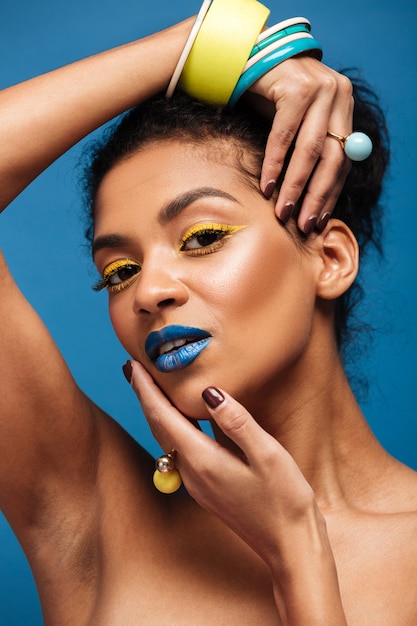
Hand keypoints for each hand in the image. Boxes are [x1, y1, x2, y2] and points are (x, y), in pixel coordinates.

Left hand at [130, 361, 322, 566]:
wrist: (290, 547)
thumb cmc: (285, 501)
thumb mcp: (268, 454)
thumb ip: (236, 421)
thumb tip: (207, 392)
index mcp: (203, 461)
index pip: (163, 417)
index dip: (146, 389)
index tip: (132, 365)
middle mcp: (192, 473)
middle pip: (158, 427)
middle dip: (143, 396)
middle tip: (131, 368)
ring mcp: (197, 484)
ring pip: (166, 439)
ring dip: (154, 411)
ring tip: (148, 387)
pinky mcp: (207, 488)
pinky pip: (179, 450)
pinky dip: (170, 427)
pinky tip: (179, 418)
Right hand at [249, 56, 352, 233]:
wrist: (246, 58)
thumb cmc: (270, 96)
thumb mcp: (296, 123)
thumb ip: (309, 148)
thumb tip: (313, 197)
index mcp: (343, 104)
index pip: (343, 158)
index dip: (331, 192)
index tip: (318, 219)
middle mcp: (338, 93)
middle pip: (332, 157)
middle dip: (316, 196)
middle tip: (303, 224)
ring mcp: (320, 87)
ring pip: (310, 150)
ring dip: (295, 186)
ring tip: (284, 211)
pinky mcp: (296, 86)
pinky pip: (285, 136)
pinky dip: (276, 164)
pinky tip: (268, 185)